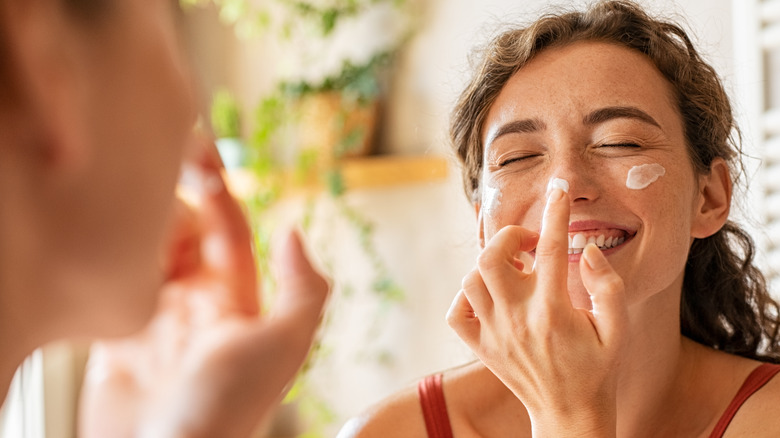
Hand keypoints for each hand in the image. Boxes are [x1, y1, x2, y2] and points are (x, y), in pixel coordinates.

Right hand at [79, 140, 328, 437]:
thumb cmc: (228, 411)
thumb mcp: (283, 346)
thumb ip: (303, 289)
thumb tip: (293, 230)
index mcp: (238, 298)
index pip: (227, 227)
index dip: (214, 187)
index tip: (194, 148)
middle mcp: (199, 302)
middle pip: (182, 230)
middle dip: (169, 201)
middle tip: (147, 178)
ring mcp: (157, 318)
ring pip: (147, 249)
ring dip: (139, 226)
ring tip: (124, 211)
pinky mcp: (116, 336)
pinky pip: (112, 282)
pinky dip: (109, 259)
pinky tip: (104, 241)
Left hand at [446, 187, 627, 436]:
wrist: (570, 415)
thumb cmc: (599, 370)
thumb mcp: (618, 330)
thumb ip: (608, 286)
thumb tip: (586, 251)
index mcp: (554, 312)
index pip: (550, 249)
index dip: (555, 213)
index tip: (559, 190)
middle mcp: (518, 319)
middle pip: (492, 258)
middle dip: (508, 237)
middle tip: (529, 244)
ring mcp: (494, 334)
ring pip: (471, 280)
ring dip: (489, 264)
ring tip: (514, 270)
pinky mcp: (481, 347)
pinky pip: (456, 313)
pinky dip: (466, 296)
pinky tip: (490, 296)